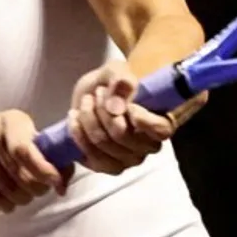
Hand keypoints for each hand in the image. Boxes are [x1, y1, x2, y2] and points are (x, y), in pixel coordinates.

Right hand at [0, 110, 72, 212]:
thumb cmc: (5, 139)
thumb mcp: (26, 136)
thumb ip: (49, 155)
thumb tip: (63, 185)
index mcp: (12, 121)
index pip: (25, 150)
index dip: (43, 169)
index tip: (56, 183)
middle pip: (17, 172)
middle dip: (36, 188)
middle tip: (41, 191)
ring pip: (4, 186)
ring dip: (21, 197)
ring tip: (25, 196)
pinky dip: (3, 203)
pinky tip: (9, 202)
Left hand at [67, 60, 205, 174]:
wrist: (97, 93)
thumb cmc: (117, 83)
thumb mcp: (120, 71)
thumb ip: (122, 80)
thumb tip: (119, 99)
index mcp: (161, 123)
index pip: (160, 130)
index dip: (141, 117)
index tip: (127, 101)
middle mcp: (147, 147)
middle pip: (122, 135)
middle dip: (103, 109)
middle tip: (98, 92)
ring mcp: (127, 159)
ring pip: (103, 143)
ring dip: (89, 119)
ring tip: (87, 101)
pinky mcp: (105, 165)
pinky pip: (90, 157)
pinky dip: (78, 134)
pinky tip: (74, 117)